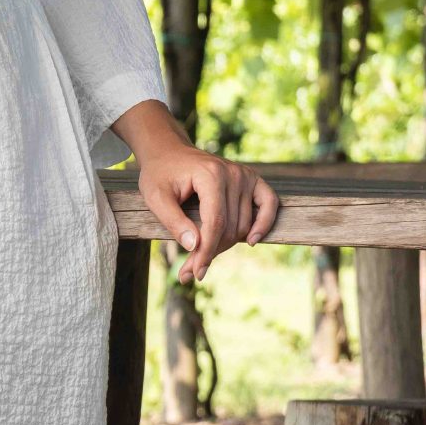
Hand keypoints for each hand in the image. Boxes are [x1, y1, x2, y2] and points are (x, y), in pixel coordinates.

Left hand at [137, 143, 280, 284]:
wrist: (169, 152)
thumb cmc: (160, 174)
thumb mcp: (155, 198)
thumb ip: (174, 222)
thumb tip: (195, 247)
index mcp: (210, 175)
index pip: (215, 222)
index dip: (206, 251)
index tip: (195, 273)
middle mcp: (233, 174)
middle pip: (230, 227)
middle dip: (211, 252)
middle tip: (190, 270)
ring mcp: (245, 175)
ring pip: (244, 224)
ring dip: (226, 245)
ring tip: (202, 258)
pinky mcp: (252, 179)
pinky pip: (269, 204)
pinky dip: (263, 224)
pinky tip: (251, 241)